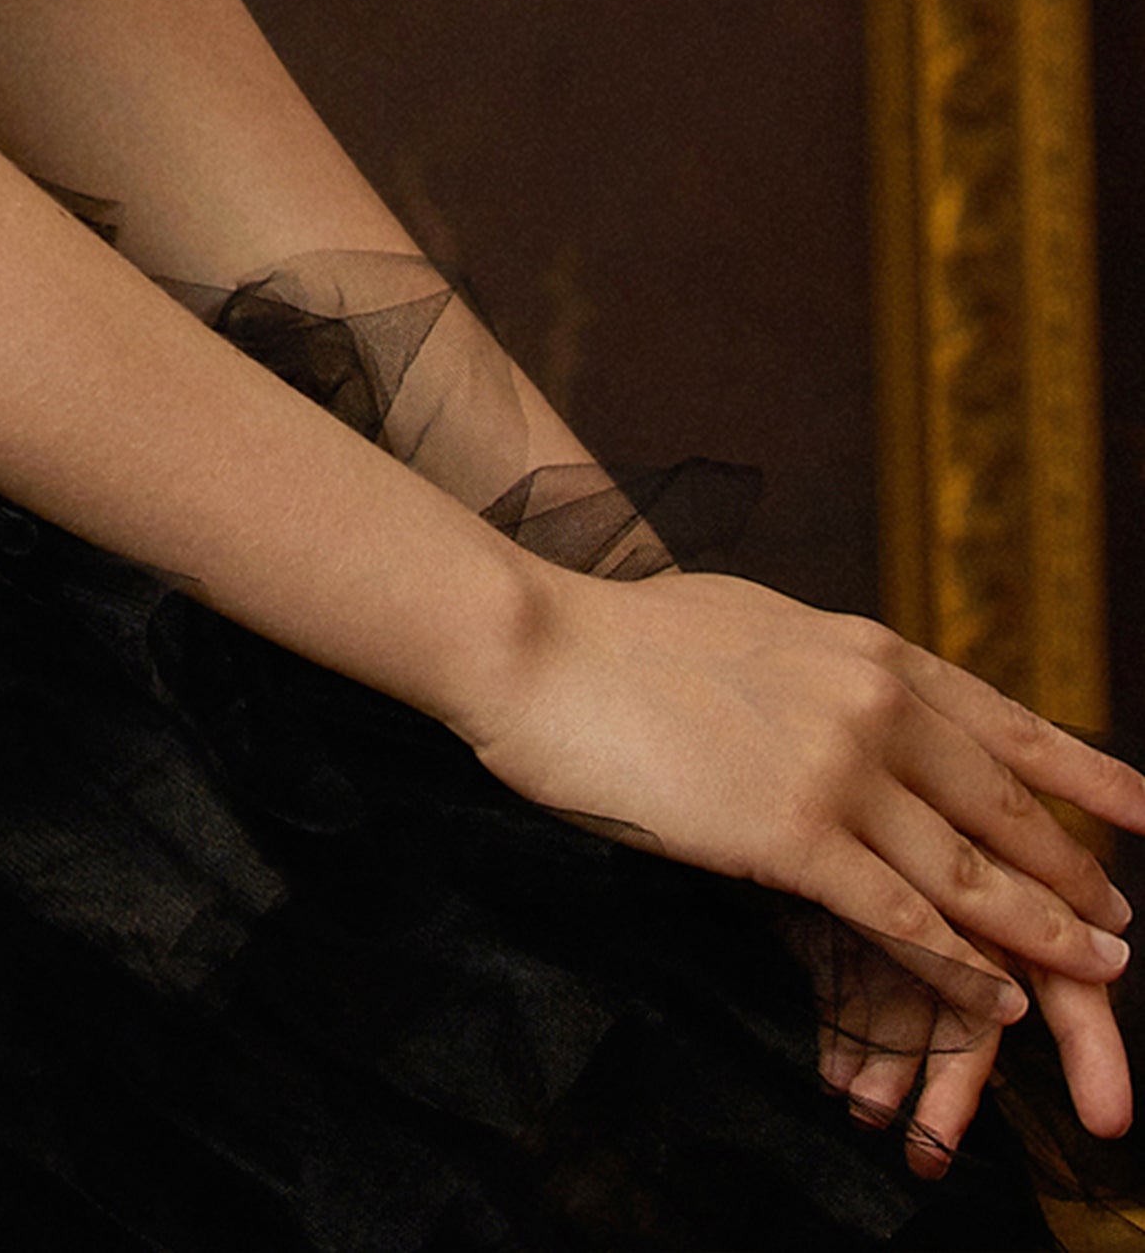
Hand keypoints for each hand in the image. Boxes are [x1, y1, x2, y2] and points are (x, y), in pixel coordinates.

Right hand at [462, 567, 1144, 1162]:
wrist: (539, 649)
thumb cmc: (628, 640)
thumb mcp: (758, 624)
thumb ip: (827, 666)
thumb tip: (866, 687)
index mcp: (865, 647)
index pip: (1004, 720)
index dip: (1084, 774)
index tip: (1144, 810)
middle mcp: (870, 702)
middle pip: (1004, 806)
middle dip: (1075, 874)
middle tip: (1124, 926)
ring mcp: (835, 769)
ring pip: (968, 872)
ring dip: (1041, 934)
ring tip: (1096, 974)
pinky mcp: (789, 837)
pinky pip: (900, 919)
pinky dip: (958, 967)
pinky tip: (995, 999)